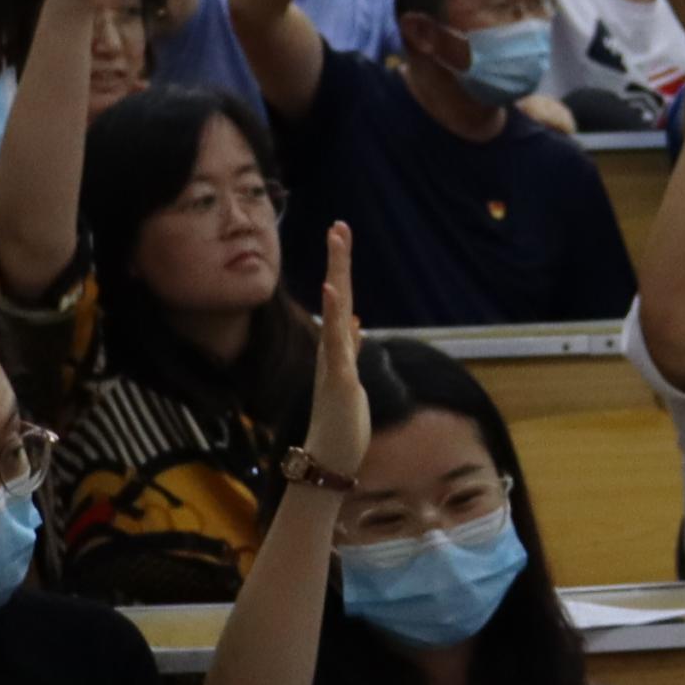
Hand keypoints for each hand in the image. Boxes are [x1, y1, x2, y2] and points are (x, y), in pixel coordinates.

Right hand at [303, 226, 366, 477]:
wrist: (329, 458)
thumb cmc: (340, 423)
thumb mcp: (350, 380)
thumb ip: (350, 351)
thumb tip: (355, 324)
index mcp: (338, 349)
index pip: (342, 301)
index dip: (342, 270)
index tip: (341, 237)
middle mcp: (332, 350)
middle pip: (338, 296)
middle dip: (339, 261)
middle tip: (338, 226)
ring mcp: (333, 363)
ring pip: (337, 311)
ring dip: (337, 275)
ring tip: (336, 242)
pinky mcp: (338, 380)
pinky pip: (336, 343)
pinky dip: (334, 316)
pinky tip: (334, 293)